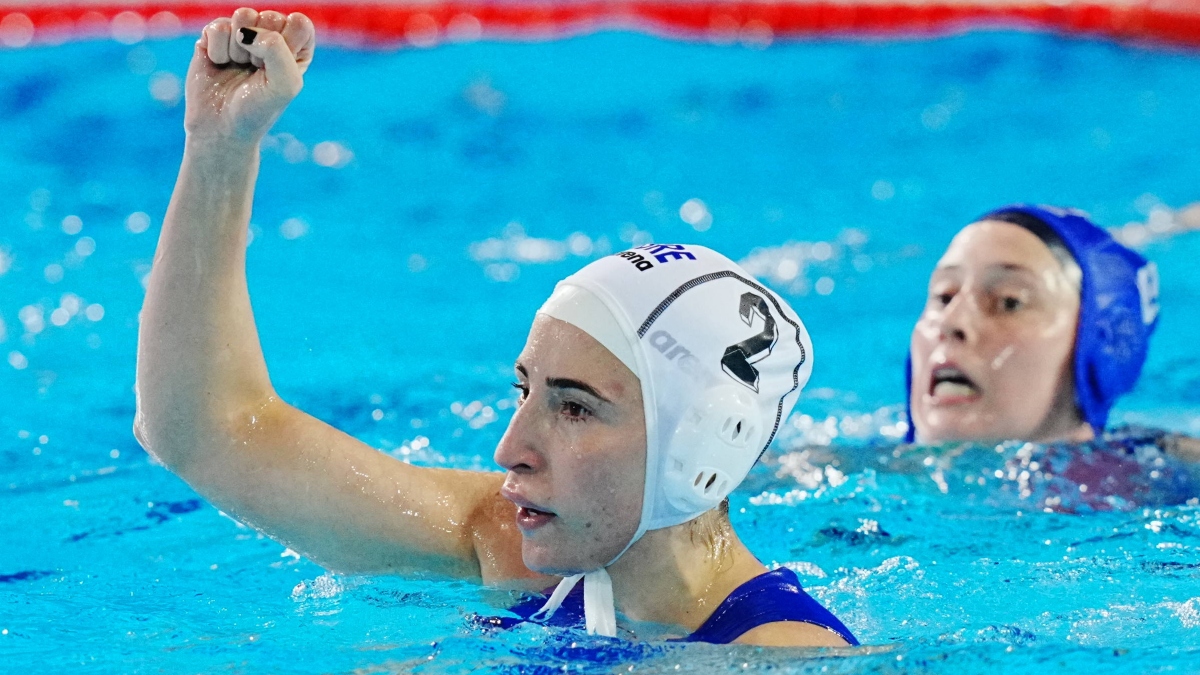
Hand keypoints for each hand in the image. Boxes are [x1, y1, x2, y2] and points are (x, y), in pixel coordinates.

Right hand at [185, 8, 315, 144]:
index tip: (277, 71)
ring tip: (238, 67)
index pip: (299, 23)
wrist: (221, 127)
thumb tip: (246, 30)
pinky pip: (218, 26)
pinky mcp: (216, 34)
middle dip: (261, 49)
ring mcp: (243, 33)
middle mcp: (272, 36)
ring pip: (243, 15)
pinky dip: (218, 50)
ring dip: (239, 49)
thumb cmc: (258, 109)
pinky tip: (219, 64)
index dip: (287, 46)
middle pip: (271, 15)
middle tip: (256, 71)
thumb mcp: (284, 84)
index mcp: (297, 48)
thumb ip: (277, 48)